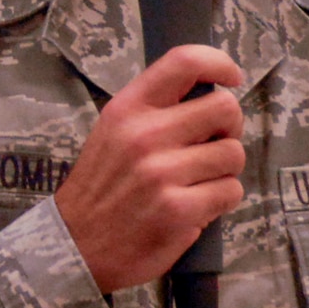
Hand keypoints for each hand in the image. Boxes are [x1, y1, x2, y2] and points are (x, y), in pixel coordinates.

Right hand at [56, 45, 244, 294]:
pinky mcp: (179, 210)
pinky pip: (230, 191)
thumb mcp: (112, 133)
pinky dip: (220, 200)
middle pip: (226, 108)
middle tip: (210, 145)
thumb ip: (154, 111)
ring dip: (223, 170)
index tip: (230, 77)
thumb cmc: (101, 187)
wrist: (74, 245)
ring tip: (195, 182)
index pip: (184, 63)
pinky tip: (193, 206)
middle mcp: (144, 135)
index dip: (219, 63)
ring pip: (233, 154)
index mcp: (126, 109)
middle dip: (228, 128)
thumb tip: (212, 98)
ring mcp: (162, 173)